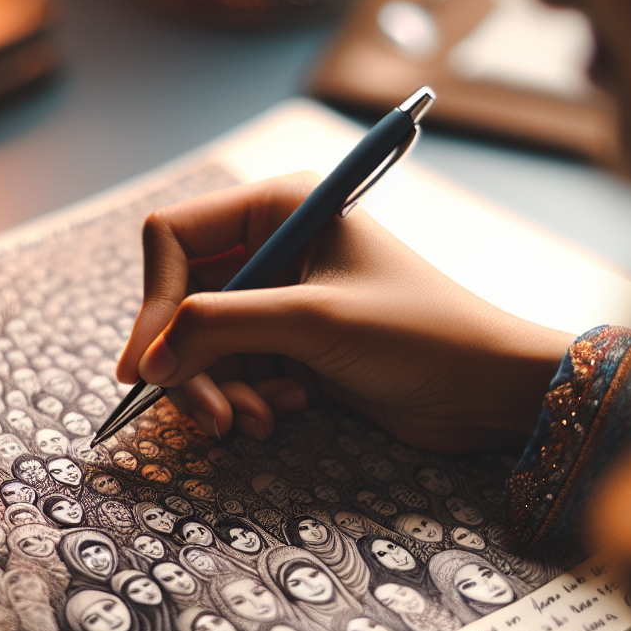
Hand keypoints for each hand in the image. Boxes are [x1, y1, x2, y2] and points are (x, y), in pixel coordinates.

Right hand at [118, 172, 572, 450]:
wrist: (484, 389)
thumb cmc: (416, 333)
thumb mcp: (311, 321)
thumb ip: (218, 328)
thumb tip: (146, 359)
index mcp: (277, 208)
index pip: (174, 238)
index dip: (153, 302)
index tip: (148, 366)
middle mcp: (272, 246)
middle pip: (184, 301)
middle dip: (193, 364)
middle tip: (212, 417)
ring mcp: (279, 298)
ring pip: (205, 345)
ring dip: (222, 391)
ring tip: (259, 422)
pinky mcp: (290, 344)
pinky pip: (235, 370)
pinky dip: (248, 398)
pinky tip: (286, 410)